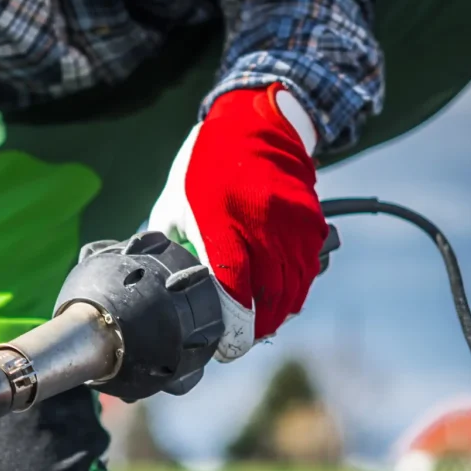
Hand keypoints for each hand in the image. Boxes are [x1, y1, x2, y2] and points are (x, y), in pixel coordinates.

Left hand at [148, 84, 327, 360]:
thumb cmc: (205, 165)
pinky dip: (297, 288)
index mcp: (218, 223)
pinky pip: (309, 268)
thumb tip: (160, 283)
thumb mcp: (173, 202)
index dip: (235, 328)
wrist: (254, 123)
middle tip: (242, 341)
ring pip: (294, 288)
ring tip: (261, 325)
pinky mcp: (310, 220)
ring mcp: (290, 223)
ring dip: (278, 313)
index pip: (234, 291)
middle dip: (256, 329)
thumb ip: (169, 245)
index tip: (227, 346)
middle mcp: (259, 225)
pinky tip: (281, 296)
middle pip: (268, 297)